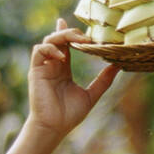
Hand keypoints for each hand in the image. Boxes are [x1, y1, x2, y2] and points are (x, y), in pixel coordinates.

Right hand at [27, 18, 119, 138]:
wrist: (54, 127)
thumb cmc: (69, 115)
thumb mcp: (91, 94)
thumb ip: (103, 80)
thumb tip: (118, 65)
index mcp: (64, 69)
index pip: (66, 45)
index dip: (70, 32)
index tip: (81, 25)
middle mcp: (53, 65)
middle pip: (58, 39)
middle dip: (71, 33)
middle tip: (87, 37)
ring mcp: (44, 67)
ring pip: (48, 41)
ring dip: (61, 36)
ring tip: (77, 41)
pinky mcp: (36, 71)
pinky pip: (39, 51)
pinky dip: (50, 48)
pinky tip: (63, 56)